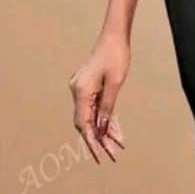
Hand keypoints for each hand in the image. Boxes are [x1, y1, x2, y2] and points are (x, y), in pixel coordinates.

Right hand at [68, 32, 129, 163]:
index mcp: (81, 91)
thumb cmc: (116, 57)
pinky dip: (105, 119)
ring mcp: (82, 90)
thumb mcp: (114, 84)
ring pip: (92, 117)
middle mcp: (77, 92)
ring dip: (104, 132)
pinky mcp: (89, 88)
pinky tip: (115, 132)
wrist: (114, 37)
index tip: (99, 156)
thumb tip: (102, 130)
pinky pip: (96, 108)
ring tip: (117, 146)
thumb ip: (107, 108)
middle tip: (111, 156)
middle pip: (87, 123)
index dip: (91, 142)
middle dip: (99, 140)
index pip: (84, 124)